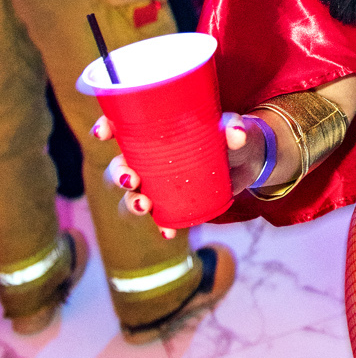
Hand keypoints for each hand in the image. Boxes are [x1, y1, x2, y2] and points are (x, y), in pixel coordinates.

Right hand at [93, 111, 262, 239]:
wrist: (250, 162)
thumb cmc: (234, 136)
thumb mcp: (236, 130)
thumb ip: (236, 129)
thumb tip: (235, 133)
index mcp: (156, 130)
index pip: (121, 125)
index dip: (105, 127)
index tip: (102, 133)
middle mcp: (151, 155)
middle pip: (121, 164)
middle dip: (119, 174)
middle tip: (132, 180)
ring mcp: (160, 180)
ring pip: (133, 193)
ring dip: (132, 202)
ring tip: (144, 206)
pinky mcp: (174, 200)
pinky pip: (160, 216)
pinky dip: (162, 225)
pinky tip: (168, 232)